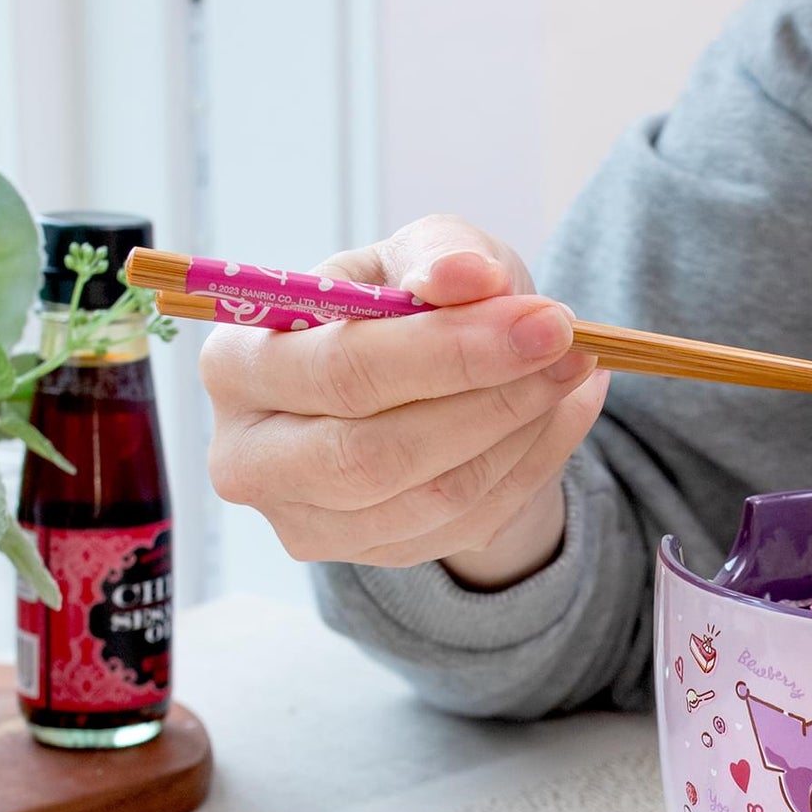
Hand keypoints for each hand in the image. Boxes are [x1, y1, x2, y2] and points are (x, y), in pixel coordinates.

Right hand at [201, 214, 607, 590]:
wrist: (413, 387)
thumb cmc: (398, 309)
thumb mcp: (416, 256)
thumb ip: (439, 254)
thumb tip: (468, 277)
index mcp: (236, 365)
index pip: (343, 370)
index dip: (450, 351)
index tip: (547, 323)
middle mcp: (251, 458)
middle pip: (375, 453)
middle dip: (494, 400)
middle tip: (573, 353)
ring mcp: (307, 521)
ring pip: (434, 497)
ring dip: (523, 433)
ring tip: (574, 373)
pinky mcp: (368, 557)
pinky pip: (468, 524)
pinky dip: (533, 465)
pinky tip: (562, 412)